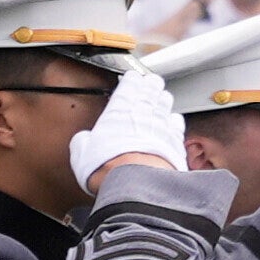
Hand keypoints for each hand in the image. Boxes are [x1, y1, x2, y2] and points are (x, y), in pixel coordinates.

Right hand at [70, 63, 185, 187]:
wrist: (138, 183)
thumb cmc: (108, 166)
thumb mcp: (82, 153)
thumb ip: (84, 141)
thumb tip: (84, 140)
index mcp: (118, 111)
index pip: (128, 88)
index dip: (132, 80)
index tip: (133, 77)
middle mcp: (142, 115)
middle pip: (150, 92)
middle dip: (151, 85)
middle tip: (152, 81)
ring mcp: (162, 127)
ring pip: (166, 105)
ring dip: (164, 99)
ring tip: (163, 96)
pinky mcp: (176, 143)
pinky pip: (178, 126)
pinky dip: (176, 120)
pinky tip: (175, 120)